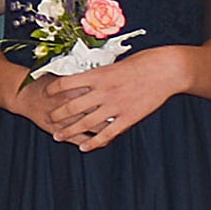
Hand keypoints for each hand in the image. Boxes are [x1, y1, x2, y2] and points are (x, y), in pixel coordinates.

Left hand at [31, 51, 177, 150]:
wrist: (165, 70)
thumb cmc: (142, 63)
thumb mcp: (114, 64)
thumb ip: (99, 74)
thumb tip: (85, 77)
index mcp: (98, 75)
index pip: (66, 83)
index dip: (53, 89)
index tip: (46, 93)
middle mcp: (103, 92)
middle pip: (71, 106)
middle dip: (57, 114)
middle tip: (47, 119)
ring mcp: (115, 106)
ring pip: (85, 122)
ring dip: (69, 131)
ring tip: (57, 136)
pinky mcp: (128, 118)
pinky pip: (107, 134)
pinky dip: (93, 142)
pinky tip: (84, 147)